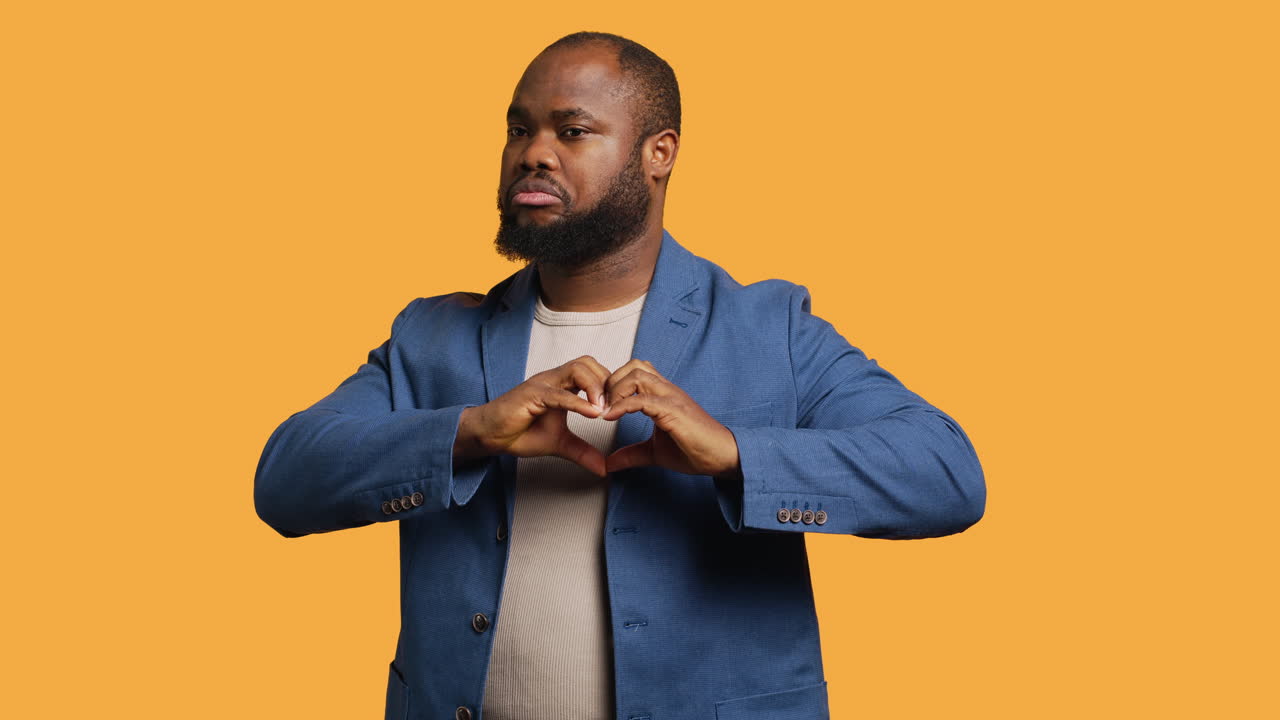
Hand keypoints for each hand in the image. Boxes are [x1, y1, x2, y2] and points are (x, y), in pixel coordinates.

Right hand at [454, 355, 610, 476]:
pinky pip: (558, 394)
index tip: (620, 406)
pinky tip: (593, 414)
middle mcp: (553, 378)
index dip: (609, 385)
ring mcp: (542, 384)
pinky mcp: (531, 394)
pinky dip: (578, 402)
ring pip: (576, 369)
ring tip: (605, 409)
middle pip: (588, 362)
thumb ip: (582, 452)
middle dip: (607, 381)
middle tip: (617, 405)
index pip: (593, 370)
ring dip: (596, 387)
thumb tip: (604, 468)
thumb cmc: (520, 432)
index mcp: (562, 384)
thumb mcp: (560, 444)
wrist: (489, 435)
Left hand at [600, 359, 740, 476]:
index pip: (635, 371)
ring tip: (605, 412)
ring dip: (615, 391)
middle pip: (633, 366)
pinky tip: (610, 418)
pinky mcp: (673, 411)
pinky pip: (642, 399)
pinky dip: (622, 406)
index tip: (601, 405)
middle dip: (610, 383)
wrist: (723, 457)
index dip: (614, 383)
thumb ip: (632, 454)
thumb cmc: (696, 450)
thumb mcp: (655, 453)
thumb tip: (610, 463)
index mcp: (663, 395)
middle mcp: (667, 390)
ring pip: (636, 375)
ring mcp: (671, 398)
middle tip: (600, 406)